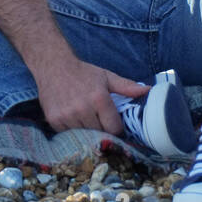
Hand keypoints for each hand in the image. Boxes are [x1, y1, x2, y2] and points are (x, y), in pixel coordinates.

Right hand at [33, 54, 148, 134]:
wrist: (53, 65)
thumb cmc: (83, 72)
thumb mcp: (106, 77)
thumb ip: (127, 86)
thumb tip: (148, 91)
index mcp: (99, 99)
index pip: (114, 128)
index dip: (116, 128)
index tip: (113, 124)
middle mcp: (83, 109)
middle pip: (100, 133)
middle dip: (102, 129)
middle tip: (99, 121)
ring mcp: (67, 116)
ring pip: (84, 136)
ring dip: (87, 131)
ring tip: (85, 119)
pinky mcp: (54, 120)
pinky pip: (68, 134)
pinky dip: (72, 130)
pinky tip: (73, 118)